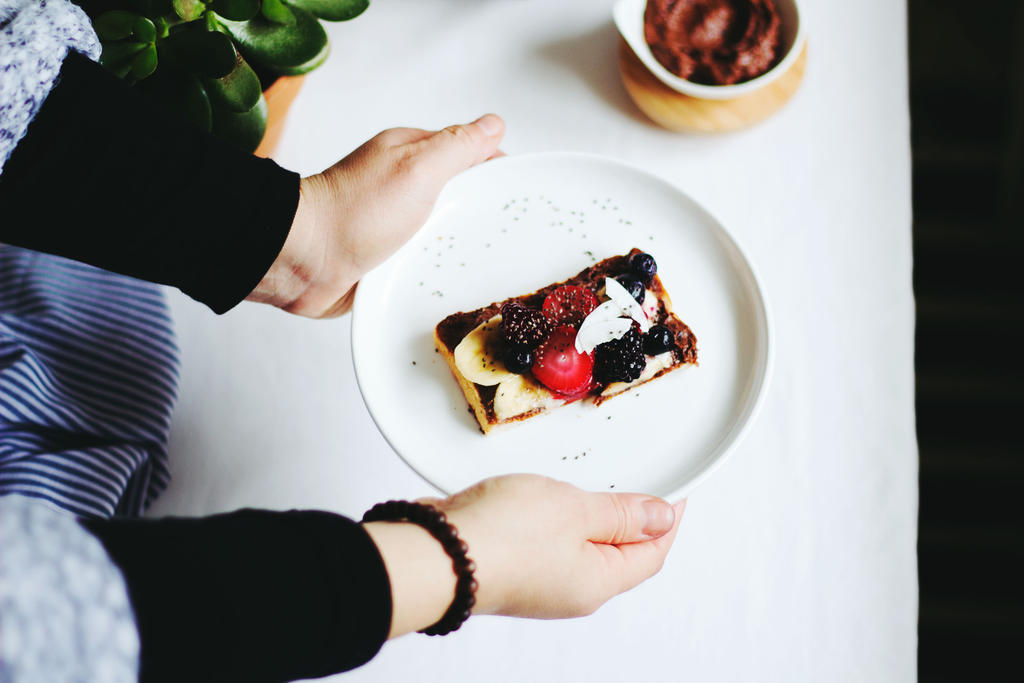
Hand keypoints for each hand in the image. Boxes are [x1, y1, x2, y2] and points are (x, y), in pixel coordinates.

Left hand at [247, 114, 505, 316]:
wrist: (303, 261)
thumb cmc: (354, 211)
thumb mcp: (418, 168)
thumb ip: (458, 146)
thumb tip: (493, 125)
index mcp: (412, 155)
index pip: (470, 155)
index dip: (497, 171)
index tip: (519, 192)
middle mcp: (404, 187)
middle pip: (461, 197)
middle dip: (481, 214)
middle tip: (502, 235)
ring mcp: (395, 224)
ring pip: (444, 233)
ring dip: (457, 247)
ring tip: (478, 262)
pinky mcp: (387, 258)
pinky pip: (425, 263)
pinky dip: (435, 270)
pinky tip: (448, 279)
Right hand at [363, 474, 684, 637]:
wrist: (434, 553)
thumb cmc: (502, 536)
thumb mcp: (576, 510)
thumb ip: (619, 513)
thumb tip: (660, 517)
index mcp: (597, 583)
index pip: (651, 553)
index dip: (667, 520)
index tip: (676, 491)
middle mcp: (571, 591)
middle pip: (617, 554)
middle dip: (630, 519)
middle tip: (638, 483)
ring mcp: (538, 583)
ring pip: (579, 547)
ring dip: (589, 516)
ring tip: (591, 484)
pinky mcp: (510, 568)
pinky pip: (547, 544)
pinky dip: (556, 520)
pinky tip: (545, 497)